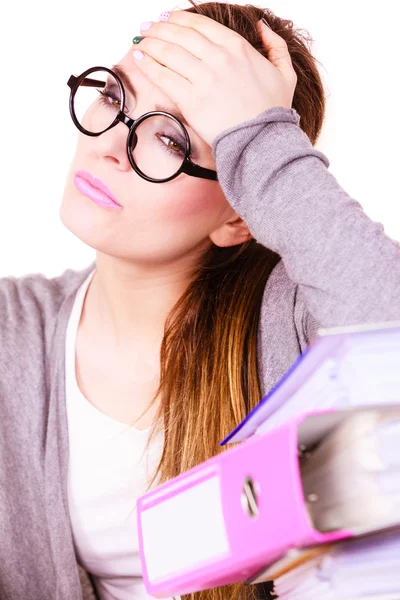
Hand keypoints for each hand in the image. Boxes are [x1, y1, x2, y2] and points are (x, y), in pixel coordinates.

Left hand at [132, 10, 297, 145]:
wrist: (261, 142)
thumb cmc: (273, 112)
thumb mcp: (285, 73)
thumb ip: (275, 45)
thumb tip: (262, 26)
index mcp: (238, 48)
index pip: (200, 25)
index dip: (179, 19)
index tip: (167, 18)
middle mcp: (219, 58)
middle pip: (180, 35)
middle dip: (159, 28)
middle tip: (147, 27)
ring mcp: (203, 79)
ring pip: (169, 52)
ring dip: (150, 43)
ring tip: (140, 41)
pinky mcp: (191, 100)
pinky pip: (164, 77)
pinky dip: (148, 65)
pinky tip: (139, 59)